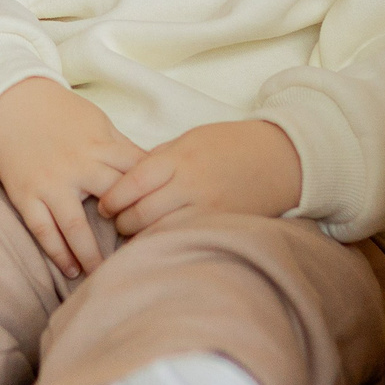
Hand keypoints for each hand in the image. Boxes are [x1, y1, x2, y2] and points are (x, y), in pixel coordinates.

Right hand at [0, 77, 143, 278]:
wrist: (10, 102)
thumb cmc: (60, 113)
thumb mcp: (97, 122)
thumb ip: (121, 148)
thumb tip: (152, 171)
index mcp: (100, 147)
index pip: (136, 178)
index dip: (152, 200)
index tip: (164, 222)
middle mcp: (77, 167)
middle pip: (112, 204)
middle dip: (127, 230)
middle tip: (142, 255)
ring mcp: (50, 183)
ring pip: (76, 227)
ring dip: (91, 255)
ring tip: (104, 275)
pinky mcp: (26, 195)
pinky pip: (43, 230)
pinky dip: (58, 253)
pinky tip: (71, 270)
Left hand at [97, 119, 301, 238]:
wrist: (279, 159)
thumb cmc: (230, 145)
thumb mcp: (189, 140)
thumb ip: (158, 159)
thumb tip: (125, 178)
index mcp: (179, 159)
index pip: (133, 183)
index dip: (113, 198)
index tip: (105, 206)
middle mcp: (191, 185)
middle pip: (141, 212)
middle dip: (122, 221)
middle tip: (116, 222)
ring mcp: (207, 209)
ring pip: (160, 231)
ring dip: (141, 236)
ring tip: (134, 235)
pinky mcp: (220, 225)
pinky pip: (183, 238)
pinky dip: (166, 242)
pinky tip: (158, 243)